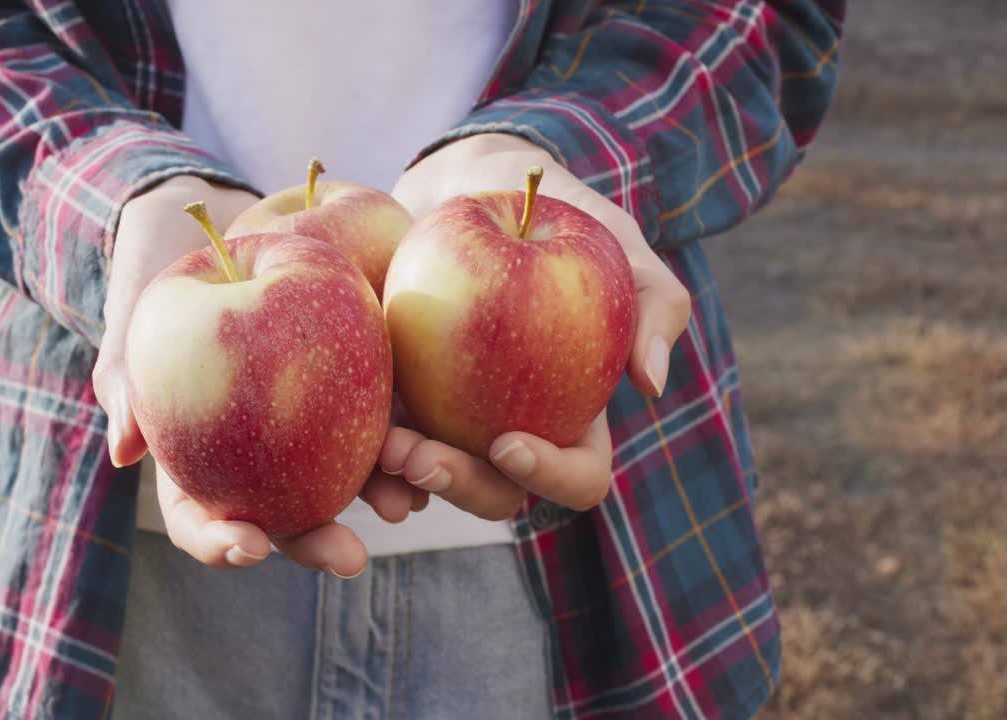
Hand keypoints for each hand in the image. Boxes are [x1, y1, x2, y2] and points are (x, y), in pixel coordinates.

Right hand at [92, 175, 415, 575]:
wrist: (221, 213)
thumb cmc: (162, 264)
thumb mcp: (136, 312)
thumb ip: (123, 375)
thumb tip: (125, 453)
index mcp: (197, 454)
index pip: (201, 517)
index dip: (220, 542)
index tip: (251, 546)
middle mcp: (258, 451)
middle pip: (284, 517)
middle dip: (316, 542)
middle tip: (349, 557)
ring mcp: (312, 419)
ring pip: (346, 478)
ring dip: (380, 496)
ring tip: (408, 503)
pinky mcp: (359, 380)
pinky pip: (387, 415)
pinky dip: (410, 437)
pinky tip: (433, 450)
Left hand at [383, 133, 692, 518]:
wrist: (465, 185)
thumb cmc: (555, 213)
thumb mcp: (613, 242)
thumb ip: (654, 301)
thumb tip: (651, 383)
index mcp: (573, 417)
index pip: (578, 476)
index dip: (550, 475)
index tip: (508, 442)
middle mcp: (510, 430)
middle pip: (497, 493)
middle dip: (460, 484)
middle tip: (418, 455)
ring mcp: (450, 421)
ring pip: (432, 480)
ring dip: (406, 481)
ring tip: (382, 452)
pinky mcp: (394, 396)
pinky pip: (379, 439)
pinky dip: (366, 452)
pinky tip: (352, 440)